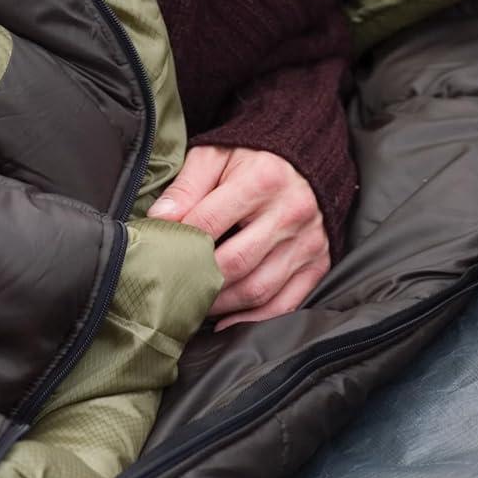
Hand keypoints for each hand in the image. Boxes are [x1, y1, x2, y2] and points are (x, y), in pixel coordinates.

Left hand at [147, 145, 328, 329]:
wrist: (305, 157)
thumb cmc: (251, 157)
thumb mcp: (215, 155)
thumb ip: (186, 186)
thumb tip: (159, 219)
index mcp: (262, 180)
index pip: (211, 220)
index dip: (181, 239)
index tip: (159, 251)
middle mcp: (290, 212)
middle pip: (235, 261)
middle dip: (199, 278)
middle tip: (172, 287)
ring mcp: (308, 242)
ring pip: (259, 289)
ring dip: (222, 304)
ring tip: (194, 303)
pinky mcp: (318, 263)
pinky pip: (286, 303)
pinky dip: (254, 319)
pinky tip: (226, 321)